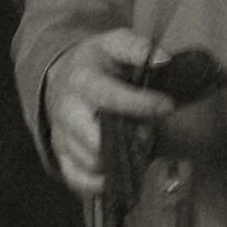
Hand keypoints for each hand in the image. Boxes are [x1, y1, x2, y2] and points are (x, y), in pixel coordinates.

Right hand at [44, 26, 172, 197]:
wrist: (59, 77)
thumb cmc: (96, 63)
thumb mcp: (114, 43)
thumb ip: (138, 48)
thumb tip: (164, 60)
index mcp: (82, 81)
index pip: (109, 96)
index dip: (140, 104)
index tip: (167, 106)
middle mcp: (68, 110)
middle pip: (95, 139)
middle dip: (128, 141)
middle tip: (147, 133)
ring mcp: (62, 135)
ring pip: (90, 162)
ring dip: (118, 161)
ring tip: (134, 146)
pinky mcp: (61, 154)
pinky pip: (77, 179)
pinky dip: (98, 183)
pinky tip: (115, 172)